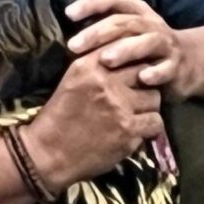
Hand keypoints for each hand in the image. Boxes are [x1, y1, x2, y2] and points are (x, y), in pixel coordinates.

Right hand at [19, 44, 163, 189]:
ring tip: (138, 115)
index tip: (135, 74)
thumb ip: (97, 65)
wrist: (49, 153)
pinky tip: (138, 131)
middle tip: (138, 96)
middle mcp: (105, 81)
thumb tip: (125, 55)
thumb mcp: (73, 80)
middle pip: (145, 72)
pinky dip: (150, 128)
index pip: (126, 50)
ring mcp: (119, 106)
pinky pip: (155, 122)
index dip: (135, 62)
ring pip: (155, 98)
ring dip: (148, 107)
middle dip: (144, 85)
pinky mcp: (128, 131)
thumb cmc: (60, 116)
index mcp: (89, 65)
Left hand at [63, 0, 191, 97]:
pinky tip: (143, 79)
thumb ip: (104, 33)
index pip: (112, 0)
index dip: (90, 4)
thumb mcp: (128, 34)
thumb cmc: (146, 49)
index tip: (68, 13)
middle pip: (123, 22)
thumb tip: (68, 39)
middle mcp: (150, 23)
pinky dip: (155, 73)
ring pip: (146, 42)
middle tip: (74, 45)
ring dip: (125, 50)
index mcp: (136, 11)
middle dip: (97, 33)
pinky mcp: (176, 66)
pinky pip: (166, 68)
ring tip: (105, 60)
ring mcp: (165, 44)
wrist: (190, 62)